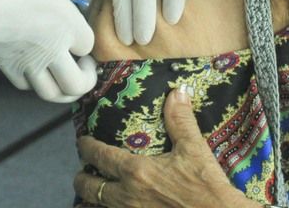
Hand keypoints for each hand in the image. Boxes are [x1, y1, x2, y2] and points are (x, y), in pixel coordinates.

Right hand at [0, 0, 95, 102]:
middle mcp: (51, 51)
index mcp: (66, 25)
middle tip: (83, 63)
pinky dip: (35, 80)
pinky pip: (27, 86)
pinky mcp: (5, 67)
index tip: (79, 24)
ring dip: (63, 88)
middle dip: (87, 78)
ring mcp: (27, 64)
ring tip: (63, 71)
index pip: (90, 45)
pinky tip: (35, 65)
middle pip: (78, 85)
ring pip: (53, 94)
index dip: (87, 35)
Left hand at [74, 88, 255, 206]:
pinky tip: (113, 206)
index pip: (100, 156)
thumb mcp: (194, 149)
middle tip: (83, 169)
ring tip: (94, 190)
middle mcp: (128, 196)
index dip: (87, 147)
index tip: (83, 141)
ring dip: (92, 198)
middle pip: (89, 187)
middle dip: (81, 178)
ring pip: (98, 206)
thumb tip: (176, 92)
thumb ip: (180, 120)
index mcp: (137, 171)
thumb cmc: (207, 187)